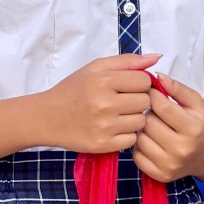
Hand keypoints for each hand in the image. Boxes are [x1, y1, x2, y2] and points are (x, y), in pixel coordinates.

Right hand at [39, 53, 157, 152]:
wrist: (47, 117)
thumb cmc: (73, 89)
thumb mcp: (96, 68)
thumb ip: (127, 61)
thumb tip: (156, 58)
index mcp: (103, 81)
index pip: (145, 82)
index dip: (139, 83)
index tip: (128, 86)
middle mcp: (105, 104)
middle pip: (146, 101)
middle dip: (138, 100)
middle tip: (122, 101)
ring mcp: (104, 127)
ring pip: (142, 121)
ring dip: (134, 118)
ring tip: (118, 115)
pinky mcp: (103, 145)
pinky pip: (132, 139)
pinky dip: (127, 135)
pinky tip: (114, 128)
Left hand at [133, 74, 203, 182]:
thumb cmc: (200, 124)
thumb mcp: (196, 103)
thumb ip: (178, 88)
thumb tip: (158, 77)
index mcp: (193, 129)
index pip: (162, 107)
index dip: (153, 96)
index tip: (152, 92)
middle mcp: (182, 150)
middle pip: (148, 123)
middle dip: (149, 113)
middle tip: (154, 112)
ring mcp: (170, 165)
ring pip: (140, 138)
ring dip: (143, 129)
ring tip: (153, 126)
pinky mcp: (160, 176)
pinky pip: (136, 155)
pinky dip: (140, 146)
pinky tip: (150, 141)